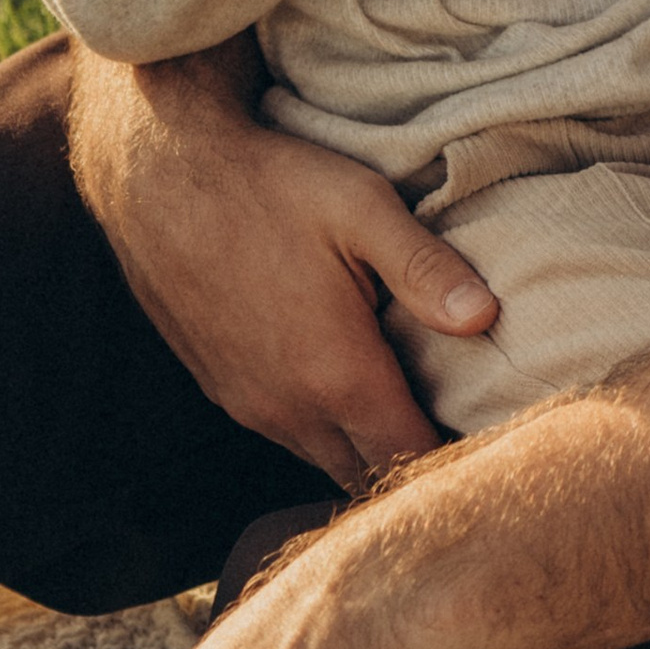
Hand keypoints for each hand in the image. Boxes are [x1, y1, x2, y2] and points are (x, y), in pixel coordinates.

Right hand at [68, 43, 497, 483]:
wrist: (158, 176)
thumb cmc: (268, 185)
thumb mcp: (362, 208)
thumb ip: (426, 268)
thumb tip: (486, 319)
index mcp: (337, 376)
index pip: (411, 456)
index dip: (457, 455)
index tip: (491, 434)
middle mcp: (289, 409)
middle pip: (368, 471)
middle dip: (413, 461)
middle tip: (459, 425)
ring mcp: (249, 404)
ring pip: (323, 456)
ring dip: (365, 447)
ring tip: (409, 408)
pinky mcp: (222, 389)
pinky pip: (286, 433)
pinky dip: (323, 429)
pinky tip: (345, 388)